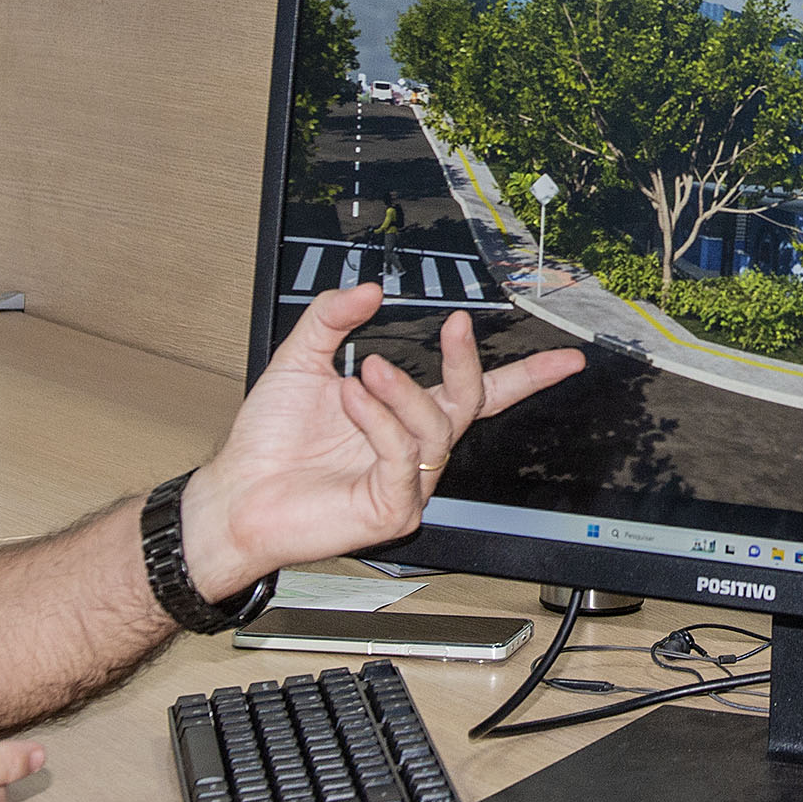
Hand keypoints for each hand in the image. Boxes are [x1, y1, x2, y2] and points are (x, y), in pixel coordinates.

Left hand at [180, 282, 584, 593]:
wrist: (236, 494)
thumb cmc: (267, 442)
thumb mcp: (299, 361)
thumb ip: (333, 318)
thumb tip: (370, 290)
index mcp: (403, 416)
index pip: (478, 393)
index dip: (527, 376)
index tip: (566, 358)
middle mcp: (413, 449)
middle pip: (471, 404)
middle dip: (466, 364)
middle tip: (455, 328)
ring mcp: (407, 483)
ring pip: (435, 430)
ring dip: (402, 394)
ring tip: (363, 374)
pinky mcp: (392, 511)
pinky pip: (405, 460)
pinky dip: (380, 425)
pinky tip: (352, 402)